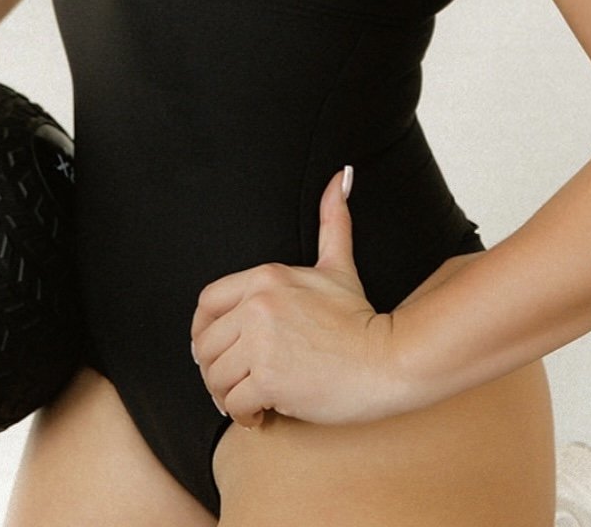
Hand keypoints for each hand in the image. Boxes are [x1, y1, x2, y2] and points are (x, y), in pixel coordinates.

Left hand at [190, 166, 402, 429]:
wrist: (389, 358)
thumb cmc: (360, 317)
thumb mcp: (338, 265)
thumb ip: (333, 220)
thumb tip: (342, 175)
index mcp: (265, 278)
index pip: (206, 303)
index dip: (202, 331)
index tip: (214, 349)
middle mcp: (258, 305)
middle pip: (206, 346)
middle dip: (215, 370)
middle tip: (233, 384)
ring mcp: (262, 341)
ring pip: (216, 377)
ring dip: (226, 397)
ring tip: (247, 401)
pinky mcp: (269, 378)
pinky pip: (234, 404)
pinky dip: (243, 416)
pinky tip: (261, 414)